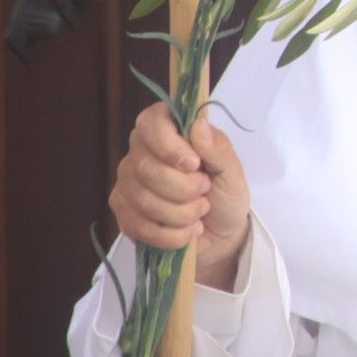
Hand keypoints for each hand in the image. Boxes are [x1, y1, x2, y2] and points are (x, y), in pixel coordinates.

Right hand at [109, 102, 252, 291]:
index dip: (169, 145)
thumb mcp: (232, 170)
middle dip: (183, 187)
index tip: (195, 164)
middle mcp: (141, 152)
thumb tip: (199, 125)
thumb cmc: (224, 193)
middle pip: (145, 167)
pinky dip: (170, 234)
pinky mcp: (124, 214)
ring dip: (181, 213)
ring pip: (142, 199)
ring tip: (200, 211)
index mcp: (168, 130)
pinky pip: (137, 226)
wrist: (220, 233)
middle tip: (205, 190)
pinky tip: (187, 230)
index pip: (151, 122)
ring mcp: (128, 183)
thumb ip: (217, 148)